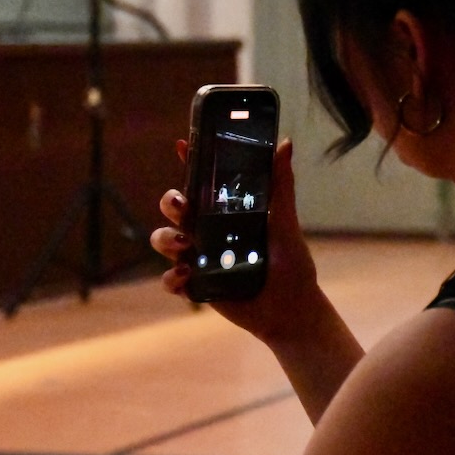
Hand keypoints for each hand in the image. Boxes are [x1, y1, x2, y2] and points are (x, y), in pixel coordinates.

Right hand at [150, 138, 322, 341]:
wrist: (291, 310)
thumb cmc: (291, 265)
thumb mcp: (286, 223)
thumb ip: (281, 186)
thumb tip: (285, 144)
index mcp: (228, 212)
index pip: (202, 182)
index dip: (189, 163)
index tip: (181, 144)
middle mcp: (209, 231)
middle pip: (175, 208)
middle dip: (171, 202)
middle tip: (183, 206)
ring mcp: (200, 258)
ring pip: (163, 240)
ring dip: (165, 237)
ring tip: (183, 243)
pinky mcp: (196, 286)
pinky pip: (171, 279)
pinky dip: (172, 277)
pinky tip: (187, 275)